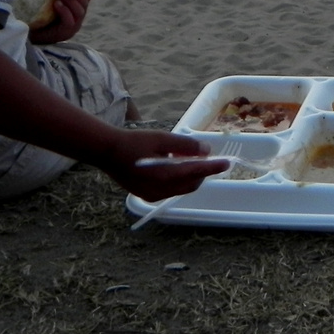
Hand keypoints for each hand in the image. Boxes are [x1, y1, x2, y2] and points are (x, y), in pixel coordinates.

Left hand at [30, 0, 96, 44]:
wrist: (29, 33)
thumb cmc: (38, 13)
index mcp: (76, 6)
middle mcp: (78, 15)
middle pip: (83, 0)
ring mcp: (74, 25)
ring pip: (79, 10)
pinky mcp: (66, 33)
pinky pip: (69, 21)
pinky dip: (64, 11)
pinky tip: (57, 3)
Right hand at [100, 129, 229, 201]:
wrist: (106, 152)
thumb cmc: (134, 142)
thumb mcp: (162, 139)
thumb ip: (185, 146)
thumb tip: (206, 151)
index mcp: (165, 176)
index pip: (197, 173)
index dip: (213, 167)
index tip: (227, 162)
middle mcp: (160, 190)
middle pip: (191, 184)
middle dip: (202, 172)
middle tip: (206, 158)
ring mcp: (153, 195)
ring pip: (181, 188)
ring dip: (190, 176)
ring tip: (189, 159)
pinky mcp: (146, 195)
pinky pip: (170, 190)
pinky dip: (178, 180)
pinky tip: (173, 166)